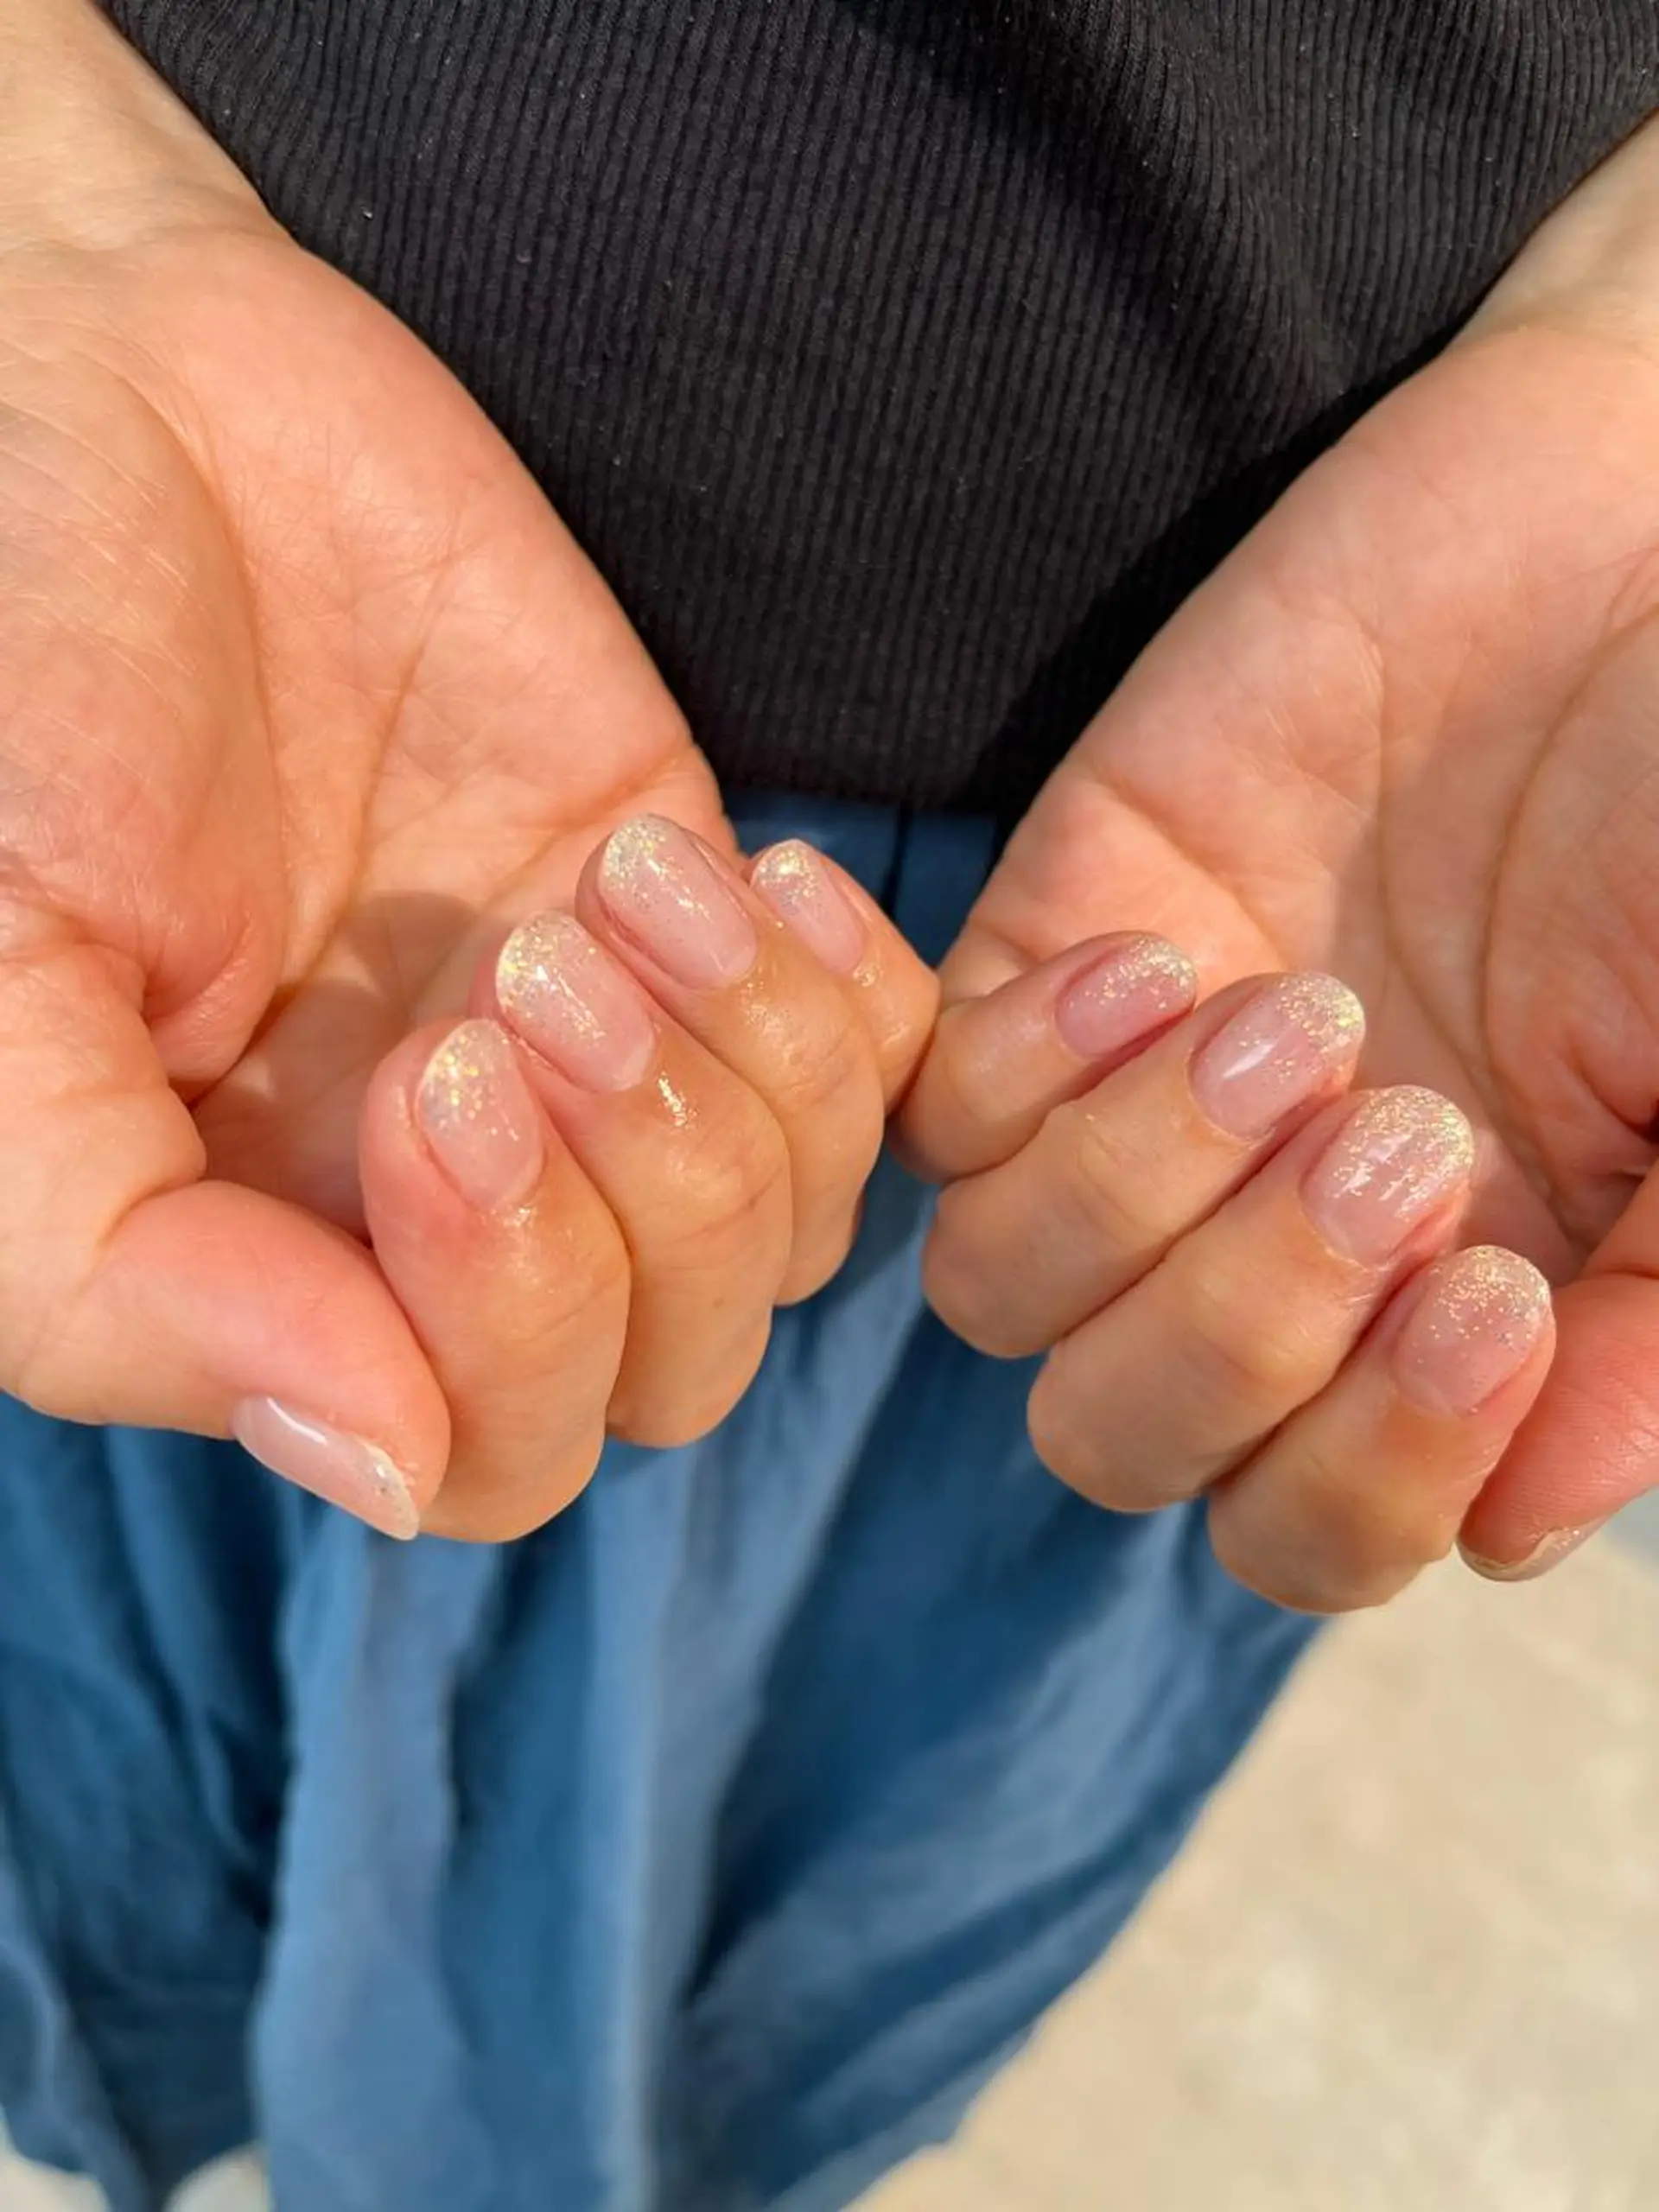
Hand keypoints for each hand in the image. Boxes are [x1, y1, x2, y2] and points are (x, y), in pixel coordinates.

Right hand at [0, 3, 934, 1537]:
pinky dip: (849, 1000)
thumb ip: (124, 1276)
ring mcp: (593, 1053)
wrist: (114, 400)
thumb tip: (377, 1464)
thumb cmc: (14, 692)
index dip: (510, 1315)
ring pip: (792, 1226)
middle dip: (643, 1198)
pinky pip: (875, 1060)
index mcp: (273, 1259)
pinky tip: (735, 878)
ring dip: (740, 1077)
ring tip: (616, 895)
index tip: (424, 1071)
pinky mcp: (688, 910)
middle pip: (668, 1368)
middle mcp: (450, 1195)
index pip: (489, 1447)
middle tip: (519, 975)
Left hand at [902, 116, 1658, 1596]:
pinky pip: (929, 1114)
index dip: (1372, 1468)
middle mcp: (1271, 1245)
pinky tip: (1166, 957)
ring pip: (998, 1299)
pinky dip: (1026, 1069)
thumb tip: (1518, 1528)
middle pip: (1123, 1443)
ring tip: (1300, 1013)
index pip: (1318, 1528)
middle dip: (1243, 1325)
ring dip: (1136, 1188)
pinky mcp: (1046, 962)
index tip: (1491, 1282)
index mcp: (1441, 1312)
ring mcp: (1142, 1112)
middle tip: (1400, 1126)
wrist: (1603, 540)